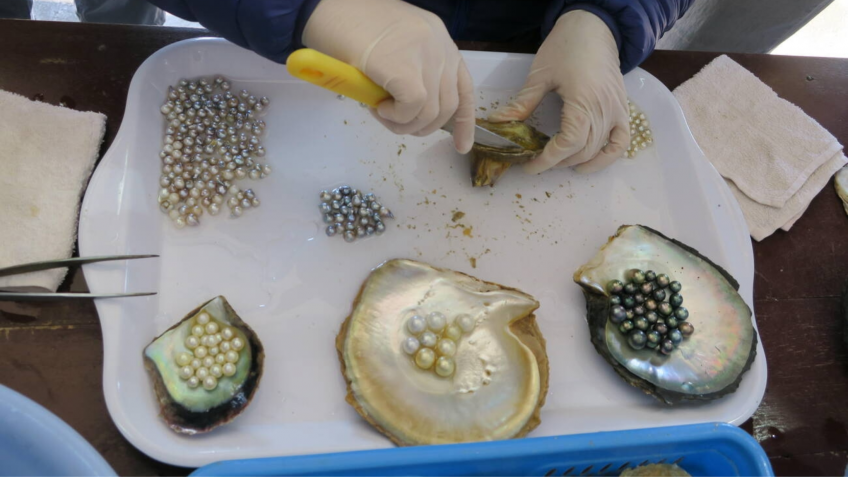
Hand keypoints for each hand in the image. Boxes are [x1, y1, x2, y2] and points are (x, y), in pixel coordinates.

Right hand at [303, 0, 474, 152]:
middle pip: (448, 105)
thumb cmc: (348, 27)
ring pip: (430, 112)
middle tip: (393, 123)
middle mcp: (439, 45)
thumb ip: (412, 72)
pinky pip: (412, 108)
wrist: (324, 7)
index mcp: (439, 39)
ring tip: (380, 112)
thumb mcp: (394, 47)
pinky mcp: (404, 67)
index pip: (463, 87)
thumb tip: (412, 110)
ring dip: (403, 124)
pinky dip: (396, 117)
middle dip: (421, 126)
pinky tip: (379, 108)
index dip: (463, 121)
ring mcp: (425, 54)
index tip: (461, 146)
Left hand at [489, 10, 629, 173]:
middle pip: (582, 151)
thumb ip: (523, 104)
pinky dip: (608, 157)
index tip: (529, 166)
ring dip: (578, 161)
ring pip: (600, 149)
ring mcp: (616, 111)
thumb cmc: (566, 47)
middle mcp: (604, 110)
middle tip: (537, 160)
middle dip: (558, 162)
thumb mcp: (540, 76)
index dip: (547, 160)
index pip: (567, 145)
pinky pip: (621, 142)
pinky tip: (589, 162)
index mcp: (583, 102)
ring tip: (558, 162)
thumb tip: (499, 123)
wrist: (592, 28)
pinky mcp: (622, 109)